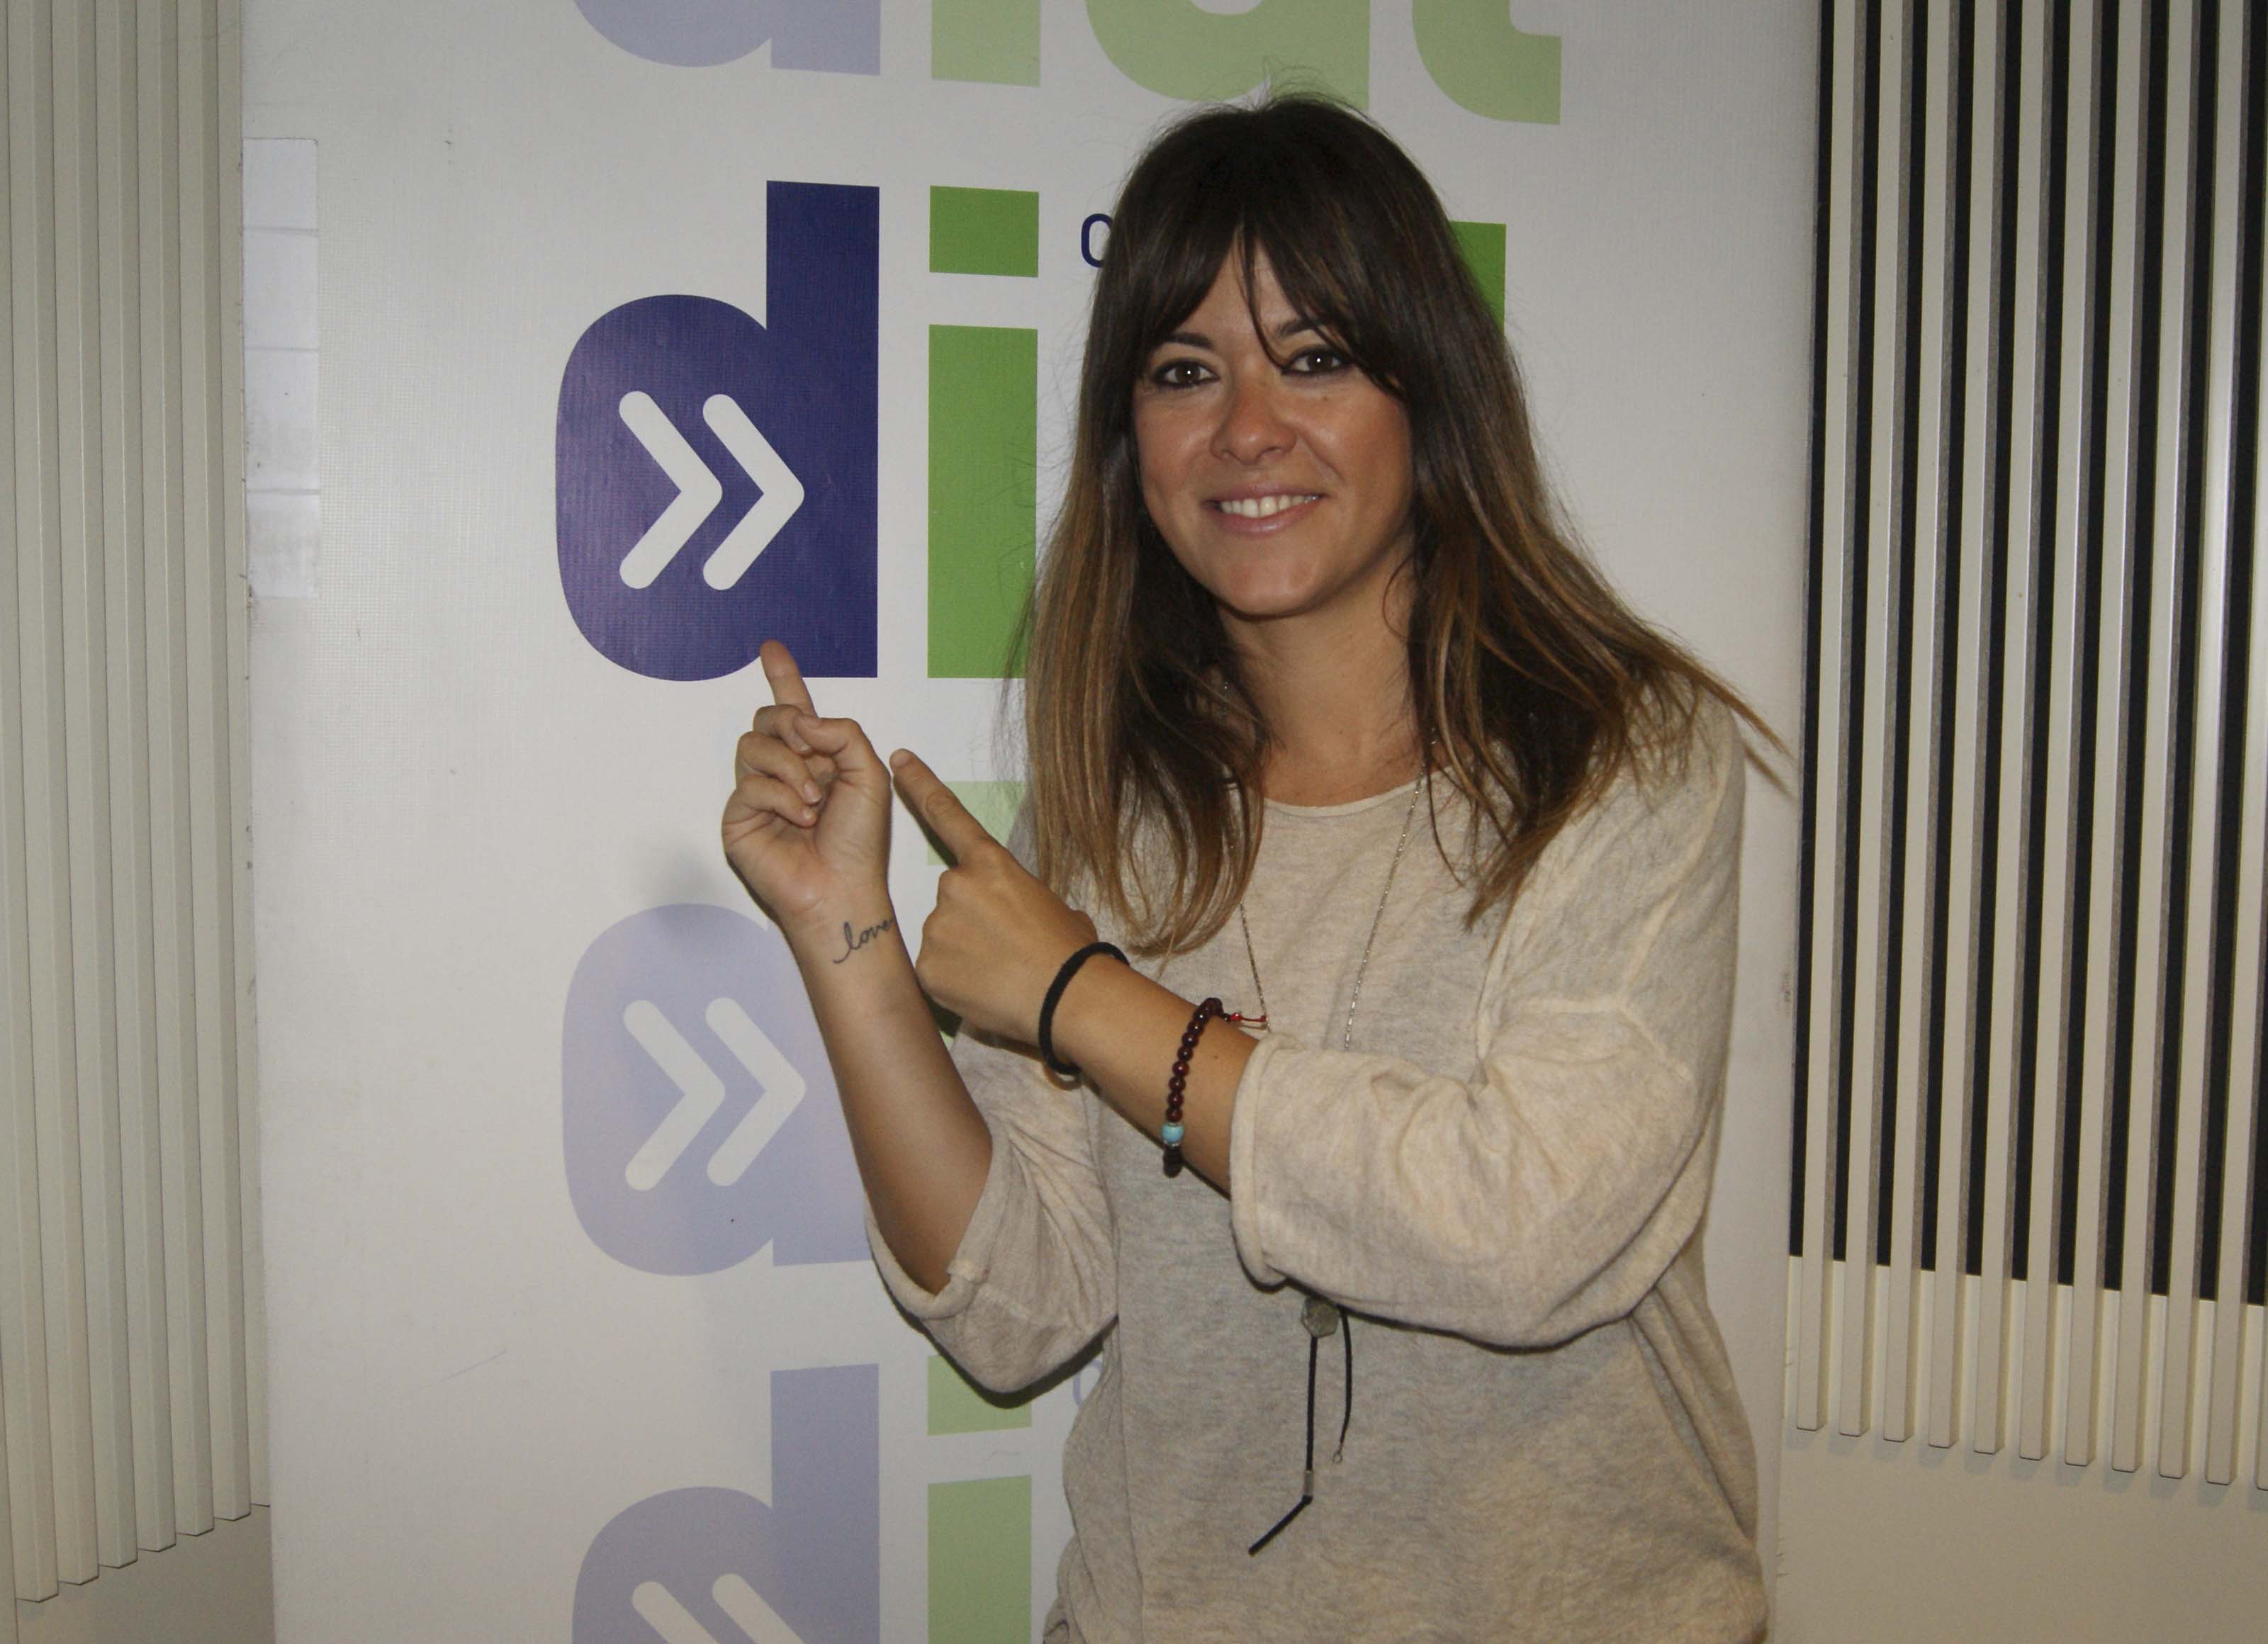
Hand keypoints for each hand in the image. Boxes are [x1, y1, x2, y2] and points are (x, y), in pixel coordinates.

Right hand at [722, 641, 895, 938]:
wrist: (841, 888)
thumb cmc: (859, 841)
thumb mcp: (869, 774)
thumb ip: (842, 733)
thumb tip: (801, 720)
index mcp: (817, 757)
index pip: (795, 709)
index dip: (782, 677)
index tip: (771, 647)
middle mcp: (784, 770)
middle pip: (768, 717)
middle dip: (790, 724)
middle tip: (812, 750)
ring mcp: (758, 793)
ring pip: (753, 744)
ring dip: (789, 766)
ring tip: (814, 800)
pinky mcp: (739, 817)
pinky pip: (749, 783)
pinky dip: (781, 797)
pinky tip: (800, 819)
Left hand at [888, 751, 1098, 1043]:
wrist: (1067, 997)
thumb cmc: (1071, 952)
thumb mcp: (1052, 907)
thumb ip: (1018, 897)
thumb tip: (1019, 915)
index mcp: (991, 864)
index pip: (948, 815)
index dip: (920, 784)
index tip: (898, 759)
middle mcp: (955, 885)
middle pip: (951, 898)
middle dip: (971, 919)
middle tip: (1005, 948)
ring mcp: (936, 925)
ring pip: (942, 936)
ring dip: (964, 952)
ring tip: (1000, 972)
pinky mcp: (926, 965)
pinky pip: (934, 969)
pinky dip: (954, 980)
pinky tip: (983, 989)